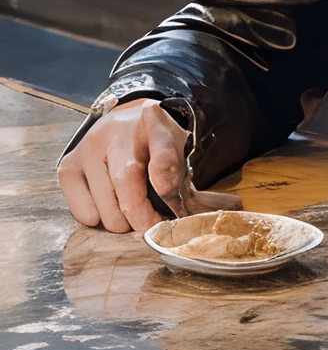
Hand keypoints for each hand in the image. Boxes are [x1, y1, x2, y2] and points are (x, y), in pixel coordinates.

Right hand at [58, 99, 242, 234]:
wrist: (123, 124)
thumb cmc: (154, 150)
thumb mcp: (178, 158)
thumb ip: (199, 189)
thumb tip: (235, 210)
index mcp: (156, 125)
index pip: (161, 147)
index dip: (164, 168)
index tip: (166, 188)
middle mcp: (119, 131)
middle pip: (128, 185)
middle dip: (144, 217)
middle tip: (153, 225)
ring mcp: (90, 147)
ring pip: (107, 208)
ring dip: (122, 223)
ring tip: (130, 211)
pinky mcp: (69, 165)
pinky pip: (83, 212)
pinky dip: (97, 219)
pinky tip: (107, 205)